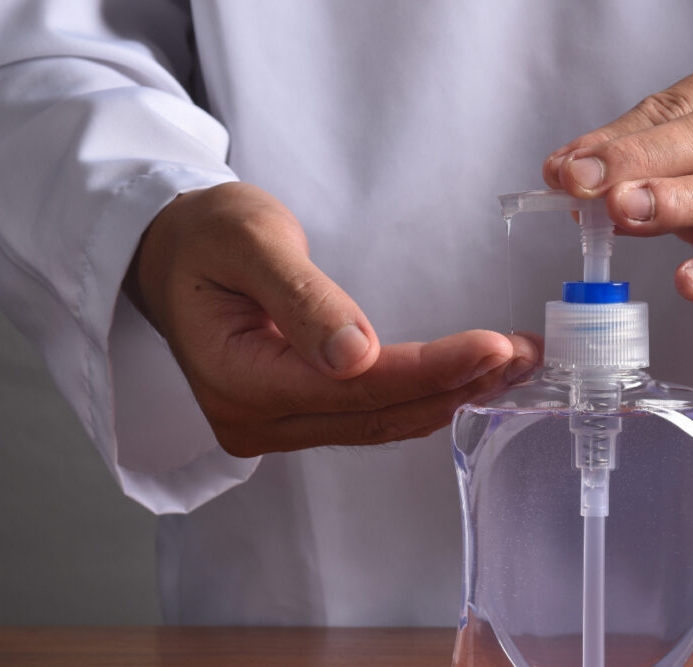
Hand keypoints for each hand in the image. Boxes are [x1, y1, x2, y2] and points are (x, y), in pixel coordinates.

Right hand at [125, 182, 538, 456]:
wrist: (168, 252)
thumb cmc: (202, 234)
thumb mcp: (248, 241)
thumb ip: (302, 297)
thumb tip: (355, 355)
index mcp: (237, 378)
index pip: (353, 387)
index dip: (430, 370)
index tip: (494, 347)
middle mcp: (255, 419)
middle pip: (375, 414)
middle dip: (457, 386)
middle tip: (525, 357)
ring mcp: (273, 425)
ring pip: (378, 423)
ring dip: (449, 396)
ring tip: (513, 367)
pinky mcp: (293, 414)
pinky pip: (367, 416)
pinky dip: (421, 397)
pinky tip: (465, 380)